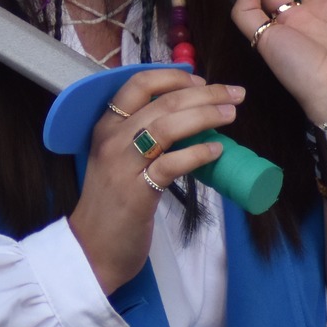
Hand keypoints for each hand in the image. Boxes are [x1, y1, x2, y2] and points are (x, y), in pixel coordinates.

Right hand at [69, 69, 242, 293]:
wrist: (92, 249)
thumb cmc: (112, 204)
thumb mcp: (120, 161)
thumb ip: (145, 139)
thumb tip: (193, 121)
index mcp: (106, 126)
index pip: (138, 84)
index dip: (174, 77)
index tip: (201, 81)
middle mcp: (112, 139)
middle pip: (163, 102)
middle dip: (205, 93)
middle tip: (234, 94)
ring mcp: (122, 165)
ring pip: (167, 126)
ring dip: (205, 115)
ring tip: (231, 114)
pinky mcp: (137, 192)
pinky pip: (171, 163)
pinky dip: (198, 153)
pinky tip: (217, 151)